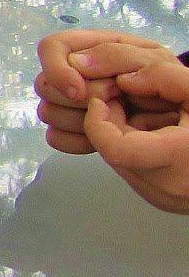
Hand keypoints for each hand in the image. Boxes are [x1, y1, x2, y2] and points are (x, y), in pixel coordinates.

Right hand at [35, 30, 181, 152]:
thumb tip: (77, 63)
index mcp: (94, 47)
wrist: (180, 118)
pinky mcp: (72, 129)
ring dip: (79, 121)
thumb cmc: (173, 85)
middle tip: (114, 105)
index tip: (80, 93)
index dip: (58, 70)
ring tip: (114, 122)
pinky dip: (77, 142)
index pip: (51, 48)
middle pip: (44, 84)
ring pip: (47, 112)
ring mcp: (71, 102)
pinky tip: (102, 139)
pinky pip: (55, 137)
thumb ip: (120, 56)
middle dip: (75, 100)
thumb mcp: (156, 62)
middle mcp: (77, 72)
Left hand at [82, 60, 188, 213]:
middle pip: (111, 149)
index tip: (103, 97)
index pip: (114, 148)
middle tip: (136, 97)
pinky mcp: (161, 199)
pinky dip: (141, 146)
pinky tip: (168, 132)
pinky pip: (135, 168)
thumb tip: (124, 80)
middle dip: (114, 118)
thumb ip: (164, 77)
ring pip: (120, 159)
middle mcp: (167, 186)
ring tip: (164, 116)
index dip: (98, 120)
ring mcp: (162, 196)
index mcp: (179, 158)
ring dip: (129, 132)